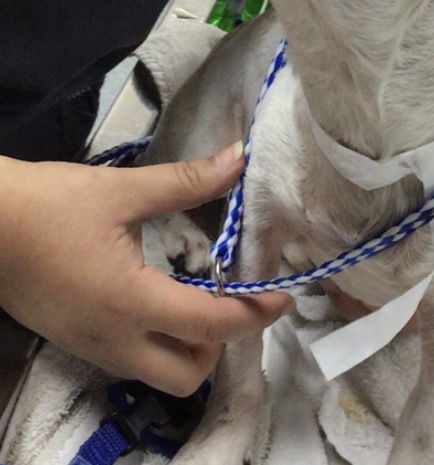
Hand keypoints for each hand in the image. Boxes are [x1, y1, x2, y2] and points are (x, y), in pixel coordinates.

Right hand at [0, 147, 292, 395]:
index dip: (255, 313)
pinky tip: (163, 300)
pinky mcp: (75, 342)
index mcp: (131, 302)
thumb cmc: (50, 204)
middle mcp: (114, 339)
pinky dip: (160, 342)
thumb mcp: (122, 190)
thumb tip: (240, 158)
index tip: (284, 296)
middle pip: (188, 374)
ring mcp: (91, 347)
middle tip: (235, 300)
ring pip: (159, 373)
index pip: (211, 325)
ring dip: (191, 346)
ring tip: (203, 298)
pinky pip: (132, 361)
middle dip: (221, 345)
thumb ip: (187, 181)